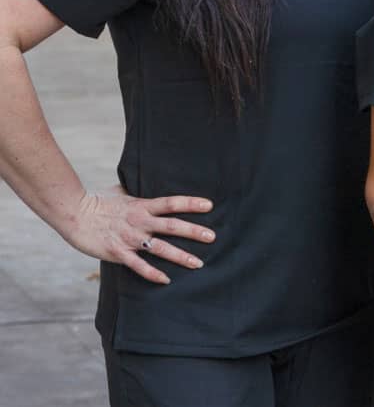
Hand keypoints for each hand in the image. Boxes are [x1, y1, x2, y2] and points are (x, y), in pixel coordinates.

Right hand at [62, 186, 214, 283]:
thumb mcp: (121, 191)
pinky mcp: (117, 252)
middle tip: (212, 237)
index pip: (171, 203)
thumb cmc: (97, 201)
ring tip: (198, 263)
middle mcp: (139, 221)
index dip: (190, 203)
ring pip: (159, 248)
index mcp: (141, 205)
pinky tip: (166, 280)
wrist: (72, 213)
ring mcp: (129, 238)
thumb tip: (149, 181)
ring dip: (180, 256)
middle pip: (171, 226)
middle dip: (193, 232)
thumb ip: (138, 193)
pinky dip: (152, 273)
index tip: (210, 205)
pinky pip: (138, 265)